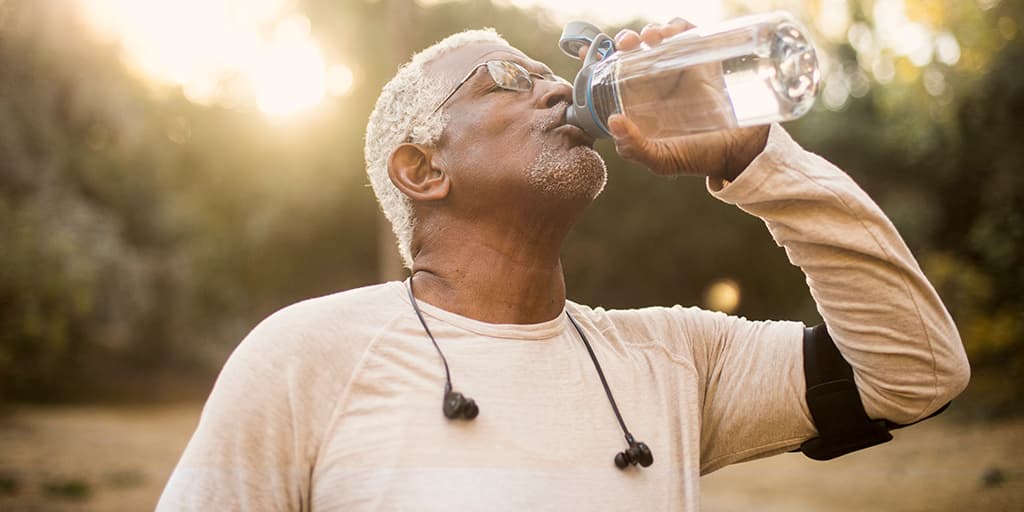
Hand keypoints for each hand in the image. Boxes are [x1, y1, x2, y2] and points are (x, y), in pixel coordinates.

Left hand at [584, 19, 769, 180]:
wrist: (739, 151)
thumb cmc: (698, 157)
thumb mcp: (662, 160)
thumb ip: (635, 149)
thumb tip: (613, 121)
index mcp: (640, 102)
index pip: (614, 75)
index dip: (599, 59)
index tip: (586, 51)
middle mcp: (657, 82)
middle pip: (635, 50)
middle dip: (626, 40)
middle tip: (626, 44)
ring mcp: (680, 69)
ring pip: (659, 37)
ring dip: (650, 30)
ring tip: (651, 38)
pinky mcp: (703, 59)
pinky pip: (687, 33)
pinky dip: (677, 26)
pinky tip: (672, 34)